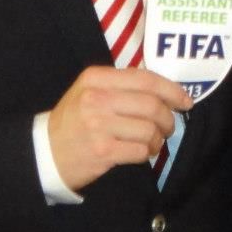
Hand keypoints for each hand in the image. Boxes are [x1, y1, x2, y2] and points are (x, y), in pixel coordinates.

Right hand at [47, 66, 192, 190]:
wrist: (45, 151)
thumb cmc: (75, 120)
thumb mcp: (91, 92)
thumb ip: (123, 86)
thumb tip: (168, 91)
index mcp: (96, 78)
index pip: (146, 79)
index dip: (172, 90)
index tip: (186, 101)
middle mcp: (97, 98)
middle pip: (152, 105)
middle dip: (168, 119)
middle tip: (168, 127)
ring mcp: (99, 125)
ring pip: (150, 129)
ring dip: (158, 139)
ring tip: (152, 142)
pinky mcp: (103, 150)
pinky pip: (141, 150)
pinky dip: (147, 153)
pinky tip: (141, 152)